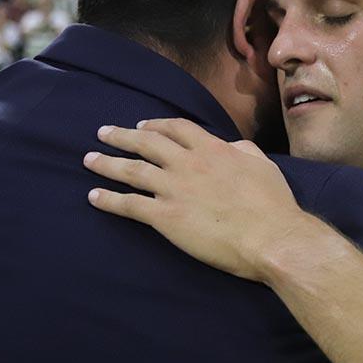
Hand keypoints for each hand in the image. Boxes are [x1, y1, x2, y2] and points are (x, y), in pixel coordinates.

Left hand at [83, 119, 309, 283]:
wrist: (271, 237)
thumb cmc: (272, 204)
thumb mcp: (262, 165)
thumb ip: (244, 150)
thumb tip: (233, 145)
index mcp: (212, 149)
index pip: (176, 128)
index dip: (155, 125)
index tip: (142, 125)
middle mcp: (188, 163)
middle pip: (146, 142)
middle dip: (122, 136)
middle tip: (103, 133)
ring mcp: (174, 189)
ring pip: (131, 170)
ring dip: (107, 163)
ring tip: (89, 159)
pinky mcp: (166, 217)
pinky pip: (129, 205)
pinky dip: (108, 199)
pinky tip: (94, 196)